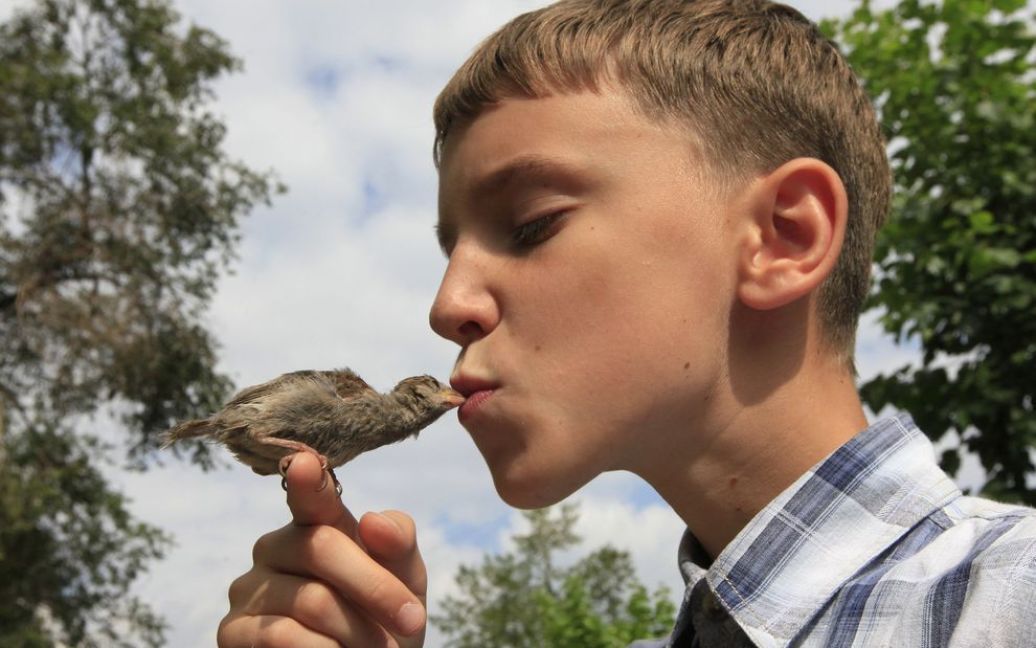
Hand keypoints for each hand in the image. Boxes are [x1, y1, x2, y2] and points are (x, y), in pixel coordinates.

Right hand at [217, 452, 426, 646]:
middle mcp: (274, 549)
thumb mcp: (406, 582)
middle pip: (322, 548)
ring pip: (310, 598)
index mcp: (314, 526)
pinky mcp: (232, 632)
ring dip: (358, 631)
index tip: (306, 464)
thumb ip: (398, 546)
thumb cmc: (383, 622)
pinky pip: (282, 636)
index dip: (307, 482)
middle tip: (412, 620)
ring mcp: (249, 589)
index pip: (309, 496)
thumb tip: (372, 520)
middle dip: (377, 588)